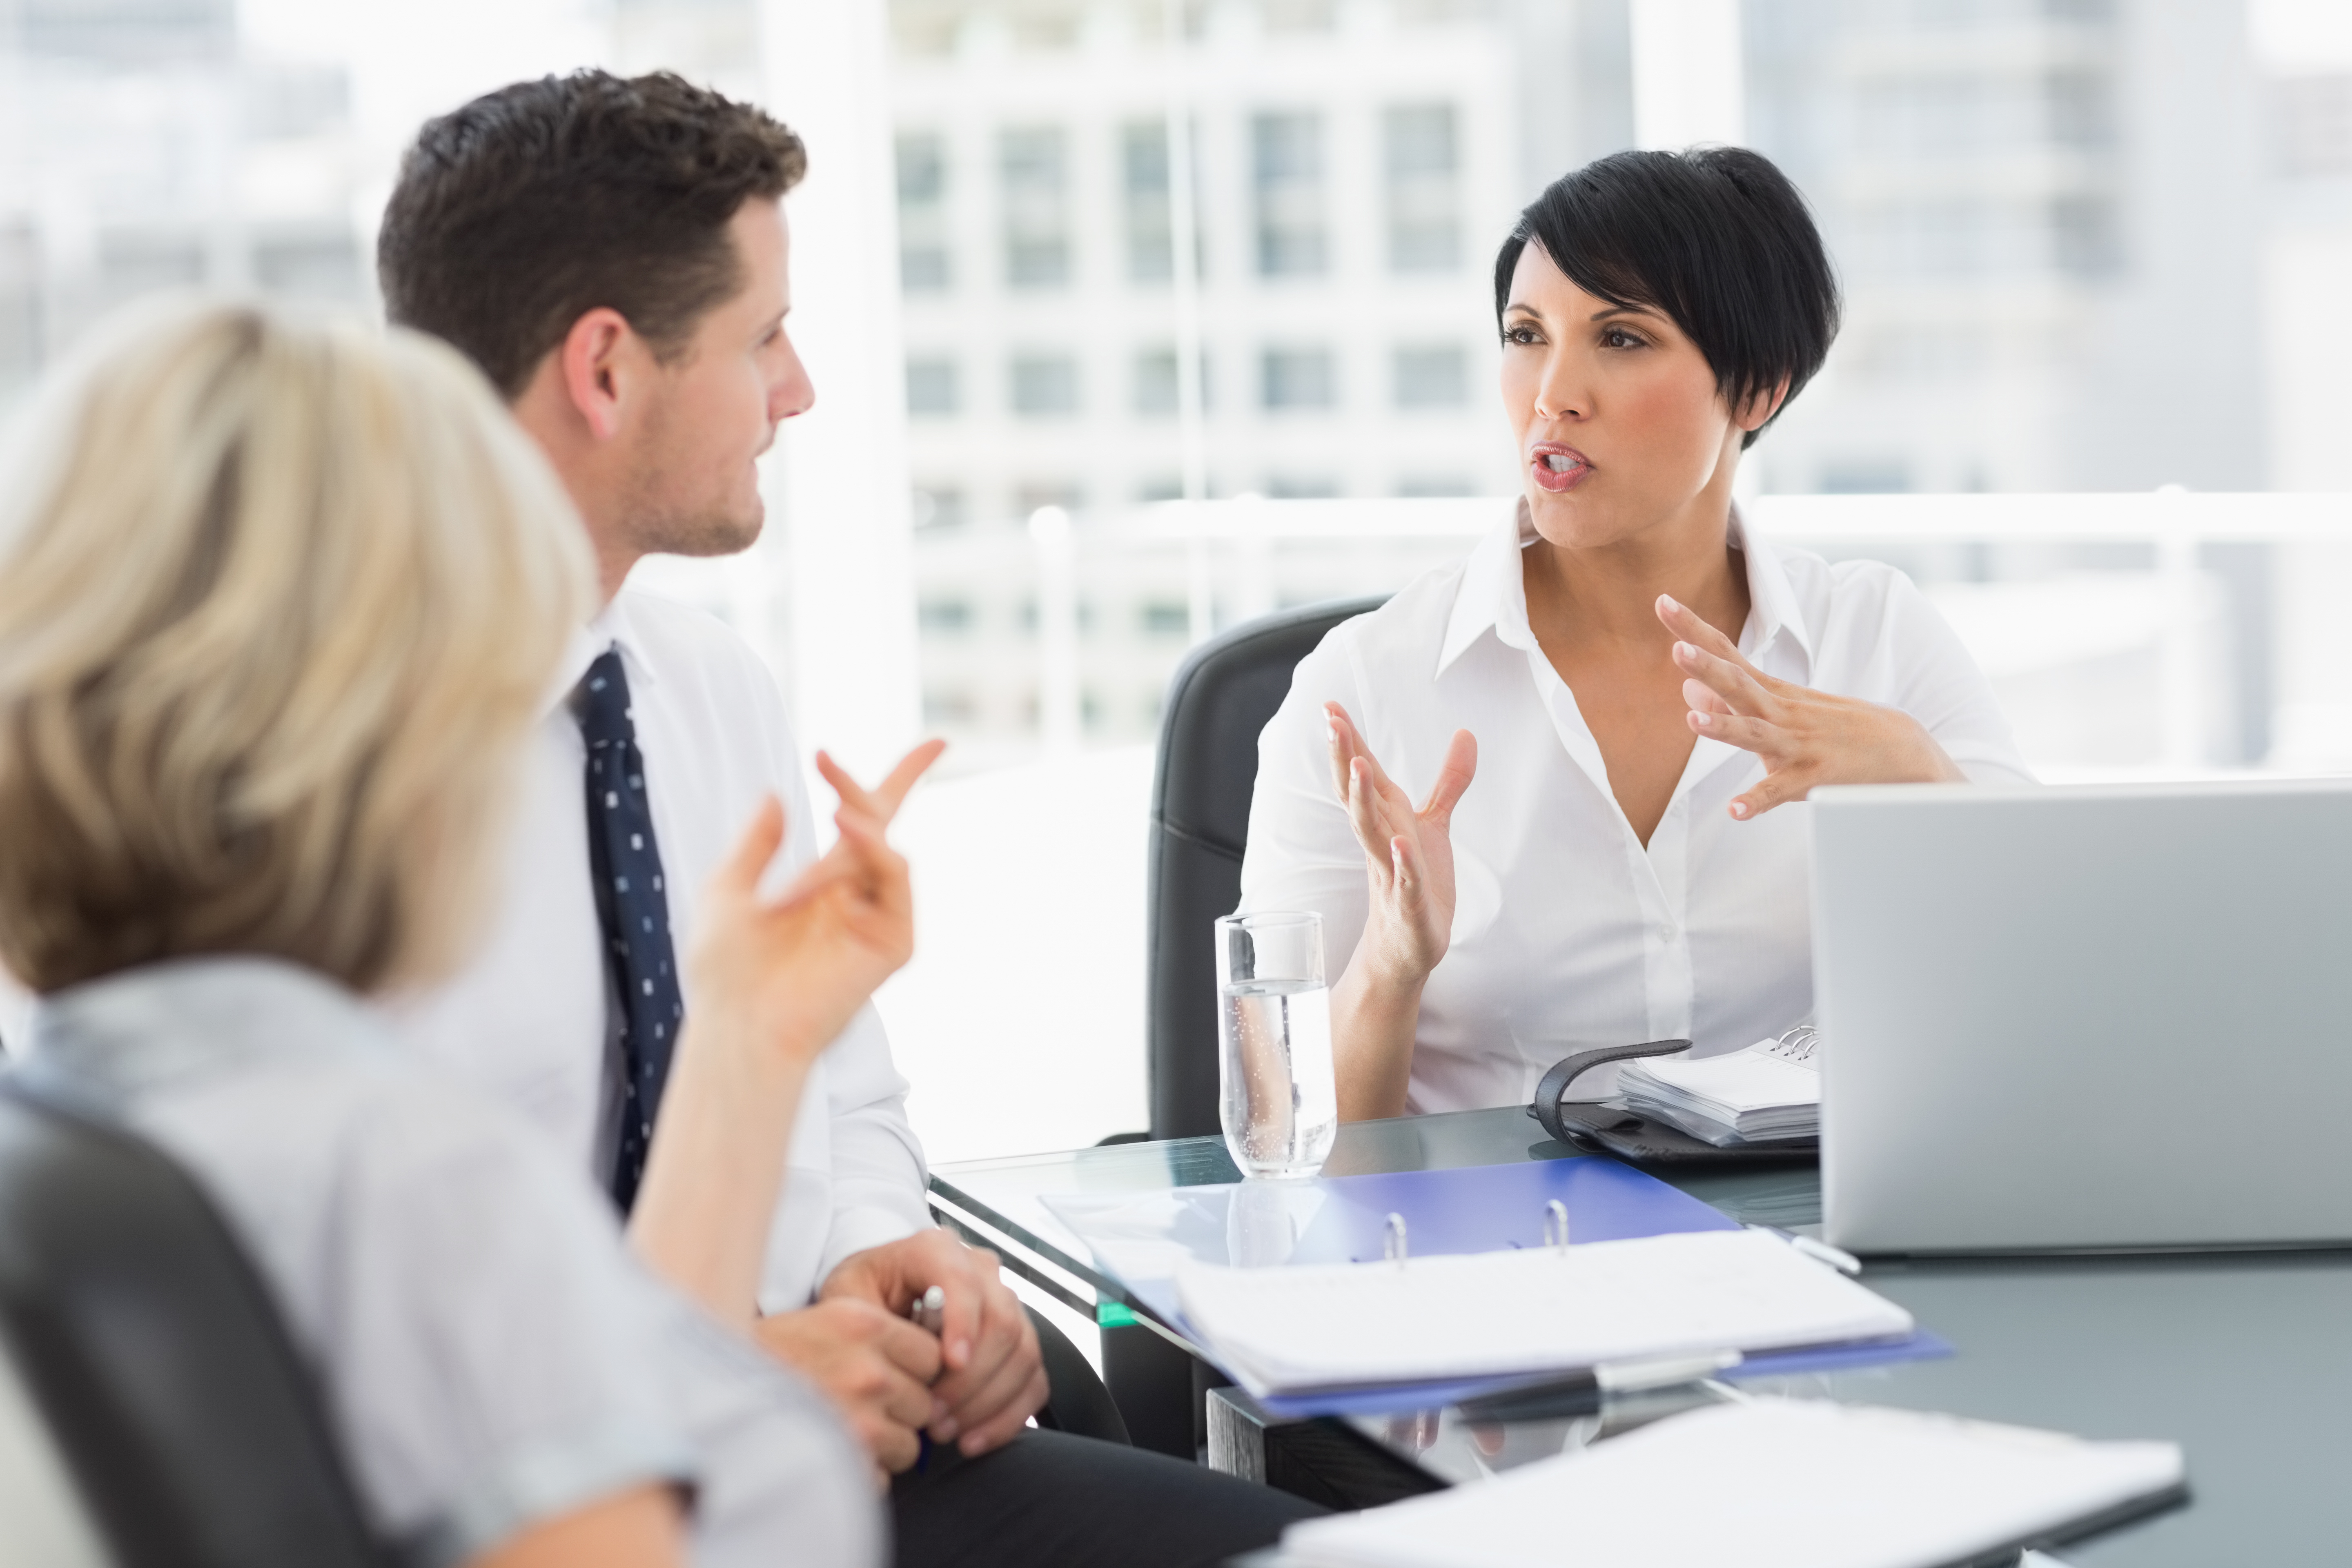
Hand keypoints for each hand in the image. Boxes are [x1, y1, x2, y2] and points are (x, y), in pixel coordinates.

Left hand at [688, 740, 944, 1068]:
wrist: (738, 1022)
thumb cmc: (725, 971)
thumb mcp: (725, 890)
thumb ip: (755, 843)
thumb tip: (774, 794)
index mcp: (822, 882)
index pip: (868, 821)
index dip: (900, 780)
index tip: (934, 743)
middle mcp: (855, 896)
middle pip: (884, 825)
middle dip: (878, 783)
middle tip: (825, 761)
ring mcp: (877, 919)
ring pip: (883, 850)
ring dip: (848, 835)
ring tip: (811, 852)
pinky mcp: (892, 944)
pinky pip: (898, 884)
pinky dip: (879, 855)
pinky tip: (851, 839)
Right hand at [754, 1297, 943, 1479]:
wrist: (710, 1390)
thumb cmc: (766, 1358)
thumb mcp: (823, 1320)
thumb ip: (875, 1333)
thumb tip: (929, 1358)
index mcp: (863, 1324)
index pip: (931, 1353)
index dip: (915, 1369)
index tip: (896, 1374)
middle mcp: (868, 1368)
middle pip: (925, 1400)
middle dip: (901, 1409)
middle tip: (862, 1406)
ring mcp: (860, 1417)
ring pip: (910, 1443)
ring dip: (886, 1445)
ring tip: (846, 1429)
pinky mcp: (848, 1460)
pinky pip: (883, 1476)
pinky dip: (863, 1472)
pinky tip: (832, 1450)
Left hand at [822, 1230, 1046, 1458]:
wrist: (880, 1298)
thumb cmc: (863, 1299)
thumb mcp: (847, 1299)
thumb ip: (868, 1321)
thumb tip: (900, 1359)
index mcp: (936, 1249)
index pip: (964, 1280)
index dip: (964, 1323)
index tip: (950, 1365)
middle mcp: (980, 1270)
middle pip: (1002, 1322)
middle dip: (970, 1378)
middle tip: (932, 1415)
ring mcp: (1005, 1303)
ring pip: (1023, 1353)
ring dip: (987, 1402)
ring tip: (944, 1431)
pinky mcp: (1018, 1340)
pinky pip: (1033, 1380)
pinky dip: (1008, 1416)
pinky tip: (972, 1439)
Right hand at [1325, 702, 1476, 989]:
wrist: (1407, 946)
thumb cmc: (1417, 879)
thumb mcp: (1434, 825)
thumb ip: (1449, 781)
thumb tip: (1466, 733)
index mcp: (1386, 819)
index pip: (1362, 774)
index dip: (1348, 741)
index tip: (1331, 705)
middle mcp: (1382, 842)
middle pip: (1358, 796)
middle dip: (1345, 759)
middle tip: (1332, 722)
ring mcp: (1392, 873)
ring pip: (1371, 834)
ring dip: (1363, 802)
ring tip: (1360, 767)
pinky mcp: (1409, 906)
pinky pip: (1404, 882)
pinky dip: (1402, 864)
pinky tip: (1401, 844)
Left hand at [1658, 595, 1963, 818]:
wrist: (1899, 750)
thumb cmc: (1832, 727)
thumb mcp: (1781, 707)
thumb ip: (1731, 700)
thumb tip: (1686, 689)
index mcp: (1770, 692)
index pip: (1727, 653)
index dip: (1694, 630)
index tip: (1663, 602)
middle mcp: (1780, 712)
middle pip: (1738, 683)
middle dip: (1706, 665)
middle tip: (1677, 648)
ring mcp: (1796, 744)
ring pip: (1755, 733)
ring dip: (1724, 726)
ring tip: (1691, 720)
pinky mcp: (1811, 778)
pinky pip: (1779, 792)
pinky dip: (1756, 801)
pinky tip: (1735, 810)